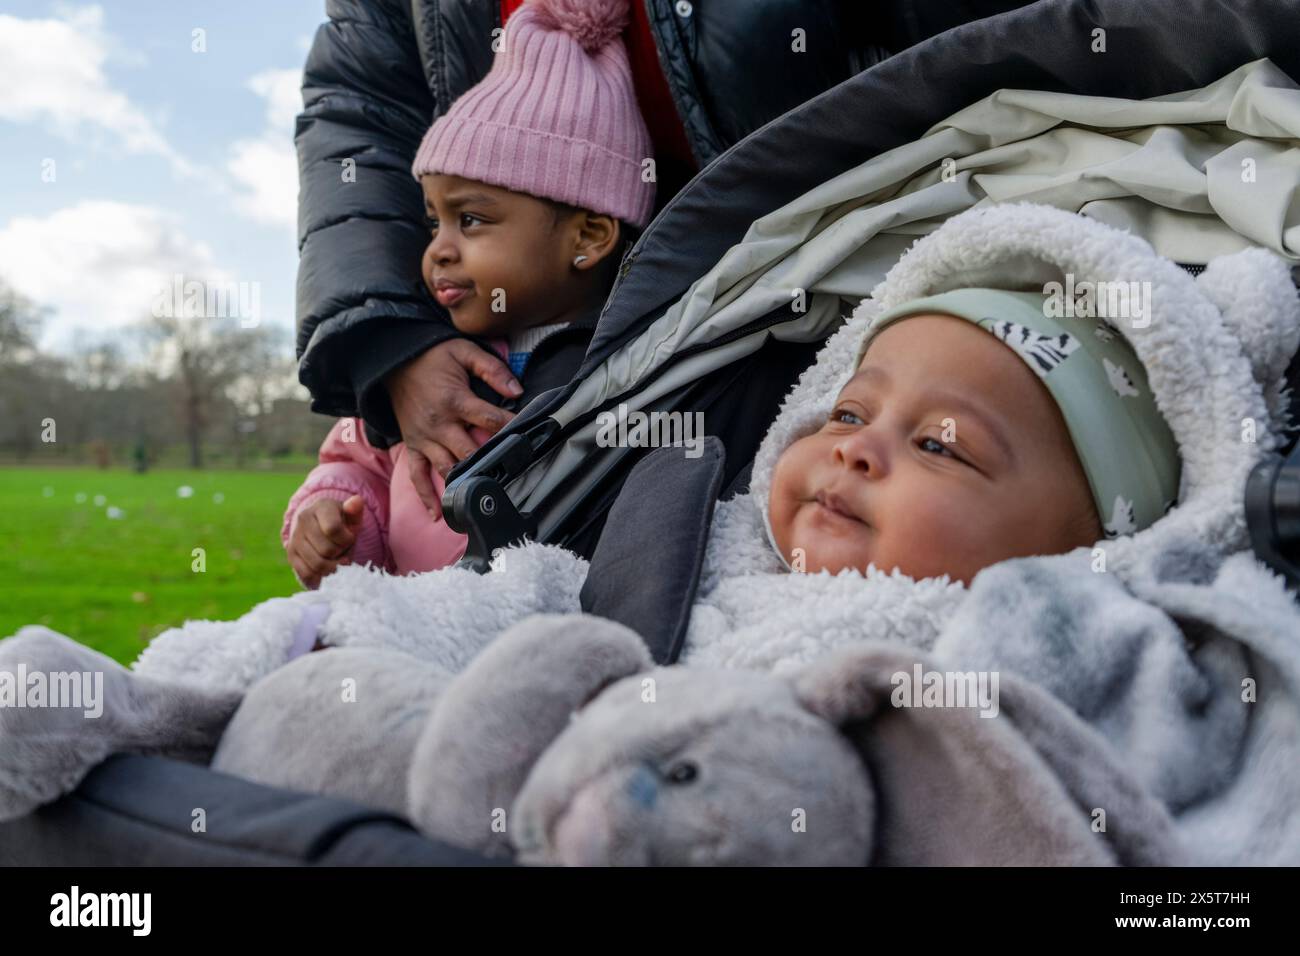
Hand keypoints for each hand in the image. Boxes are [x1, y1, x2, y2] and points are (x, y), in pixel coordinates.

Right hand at [288, 495, 364, 589]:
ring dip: (333, 566)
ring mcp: (295, 538)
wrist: (323, 527)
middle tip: (342, 549)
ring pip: (317, 564)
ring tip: (337, 560)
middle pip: (327, 550)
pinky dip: (320, 576)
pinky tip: (328, 569)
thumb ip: (355, 509)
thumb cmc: (343, 522)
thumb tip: (356, 501)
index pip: (333, 529)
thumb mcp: (352, 516)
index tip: (349, 538)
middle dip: (340, 553)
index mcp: (321, 507)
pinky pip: (307, 573)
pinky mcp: (291, 554)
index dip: (346, 539)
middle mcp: (304, 520)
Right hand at [385, 338, 520, 517]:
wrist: (392, 361)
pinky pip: (417, 475)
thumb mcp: (463, 351)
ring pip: (447, 468)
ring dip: (465, 484)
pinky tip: (439, 514)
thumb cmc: (433, 356)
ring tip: (485, 499)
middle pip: (469, 453)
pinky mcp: (412, 446)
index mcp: (455, 401)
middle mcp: (439, 425)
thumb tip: (517, 390)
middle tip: (513, 475)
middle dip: (492, 464)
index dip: (511, 428)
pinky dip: (426, 495)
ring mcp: (424, 438)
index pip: (490, 420)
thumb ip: (492, 369)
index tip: (529, 437)